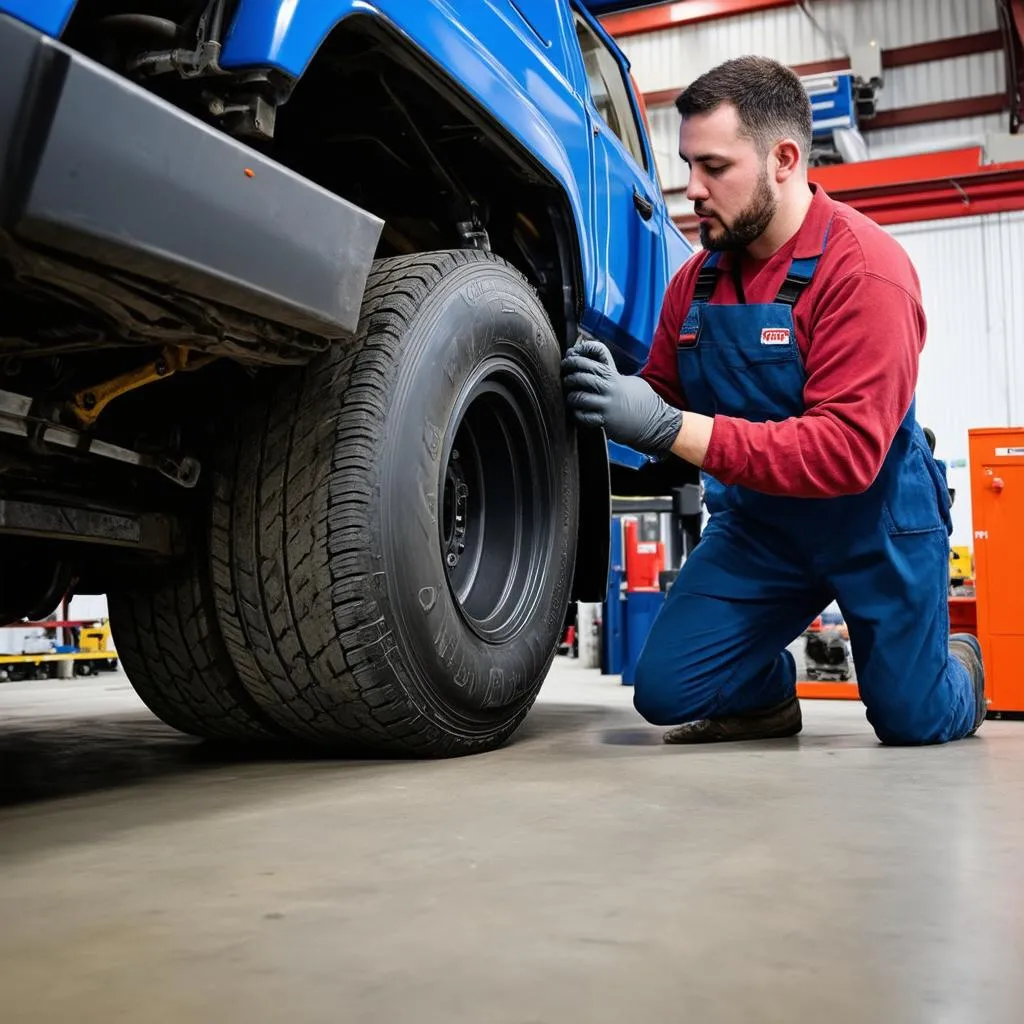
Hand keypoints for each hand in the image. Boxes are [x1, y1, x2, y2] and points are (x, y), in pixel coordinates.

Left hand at [561, 339, 681, 457]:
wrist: (655, 422)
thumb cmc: (642, 400)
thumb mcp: (629, 381)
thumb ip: (612, 374)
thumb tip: (593, 367)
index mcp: (614, 374)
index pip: (594, 357)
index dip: (579, 354)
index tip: (570, 356)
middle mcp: (610, 387)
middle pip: (582, 376)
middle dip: (569, 376)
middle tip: (565, 378)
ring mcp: (607, 404)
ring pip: (579, 397)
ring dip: (571, 397)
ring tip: (571, 398)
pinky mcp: (606, 420)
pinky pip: (584, 416)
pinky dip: (577, 414)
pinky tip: (578, 413)